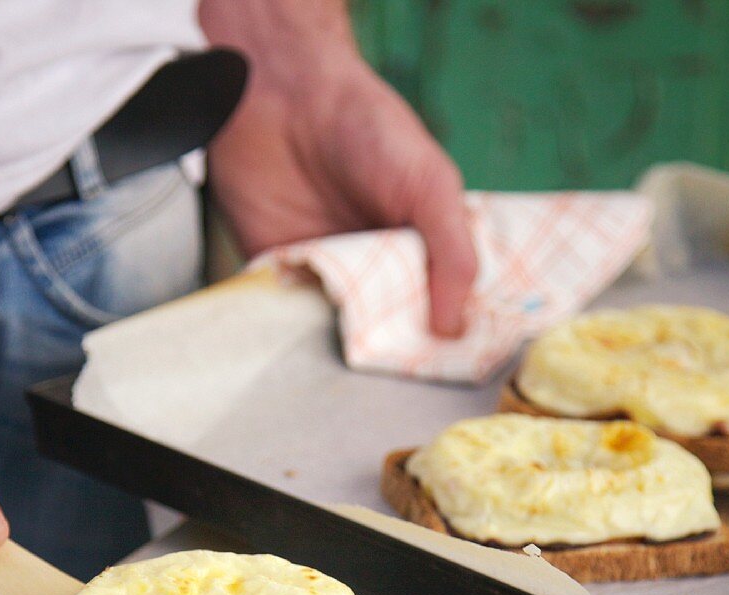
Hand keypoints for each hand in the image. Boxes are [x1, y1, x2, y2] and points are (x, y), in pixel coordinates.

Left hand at [201, 2, 476, 335]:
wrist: (283, 92)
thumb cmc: (367, 127)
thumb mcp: (429, 185)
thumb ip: (451, 253)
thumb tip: (452, 328)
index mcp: (419, 252)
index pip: (437, 314)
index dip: (441, 343)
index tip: (443, 367)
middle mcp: (374, 271)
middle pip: (386, 333)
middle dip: (389, 351)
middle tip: (391, 365)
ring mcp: (326, 276)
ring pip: (337, 335)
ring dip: (340, 348)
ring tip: (350, 356)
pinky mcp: (277, 275)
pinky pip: (284, 319)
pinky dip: (290, 333)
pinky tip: (302, 341)